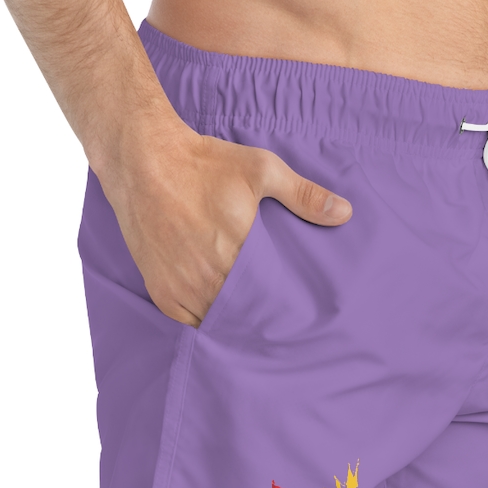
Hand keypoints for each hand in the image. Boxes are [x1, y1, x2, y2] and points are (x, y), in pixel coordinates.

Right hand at [96, 112, 351, 325]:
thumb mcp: (261, 170)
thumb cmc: (204, 164)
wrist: (143, 161)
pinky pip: (189, 323)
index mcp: (239, 251)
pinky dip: (206, 323)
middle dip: (264, 319)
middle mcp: (209, 276)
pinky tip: (222, 319)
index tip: (301, 314)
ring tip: (255, 325)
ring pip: (218, 323)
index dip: (287, 309)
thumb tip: (345, 212)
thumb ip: (304, 195)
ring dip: (235, 323)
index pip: (273, 298)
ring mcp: (182, 287)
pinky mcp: (162, 292)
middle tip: (283, 326)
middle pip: (246, 314)